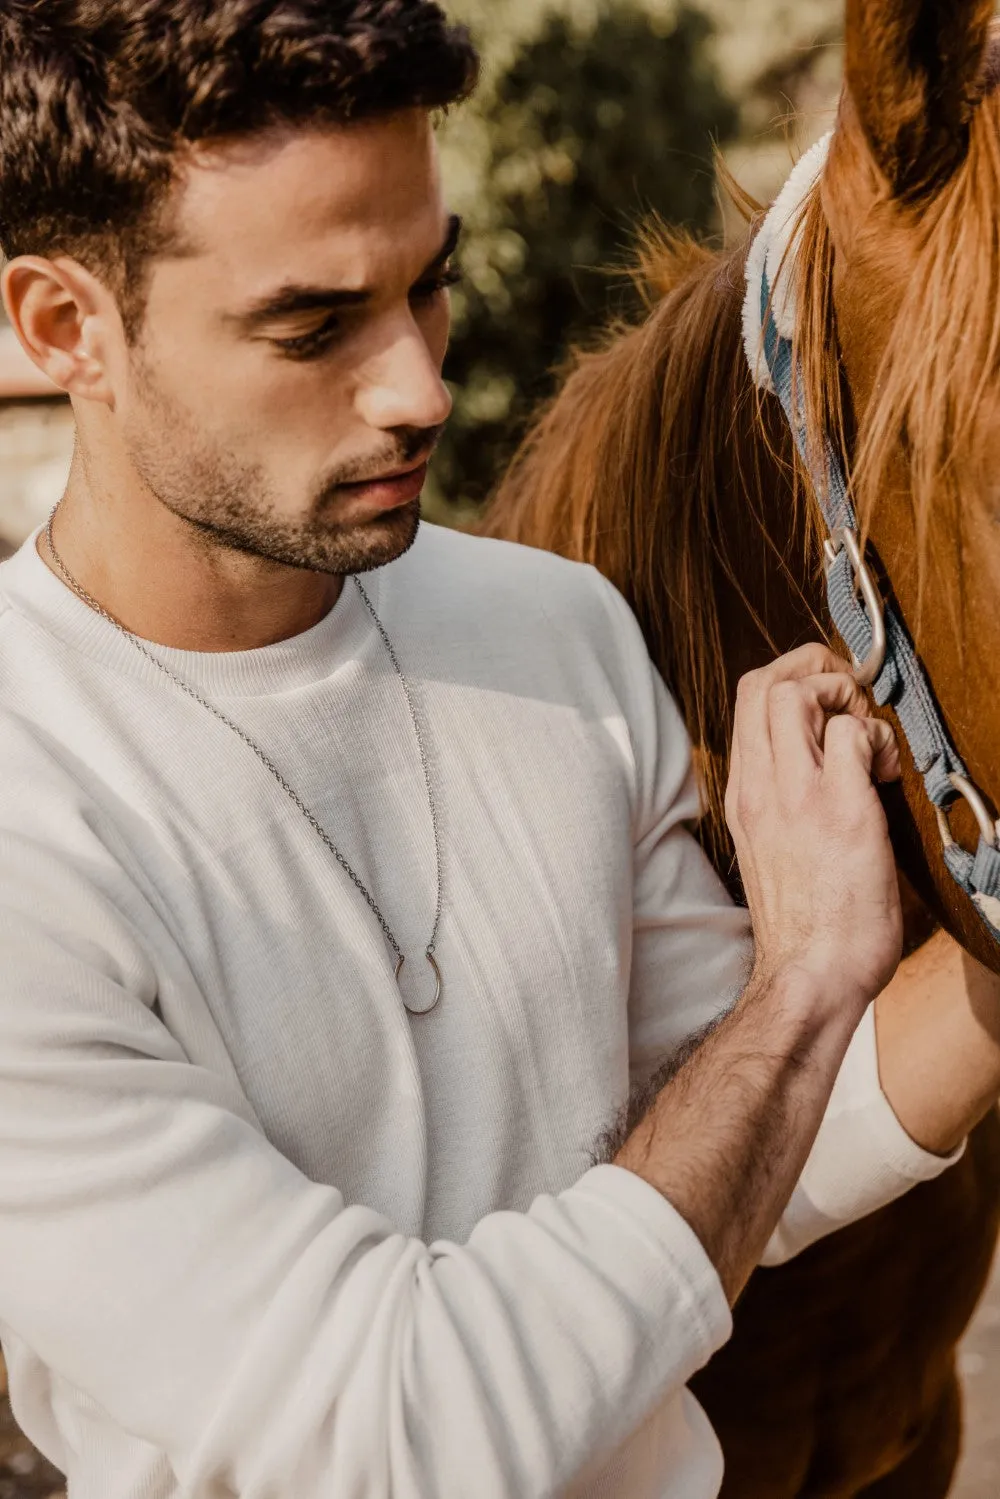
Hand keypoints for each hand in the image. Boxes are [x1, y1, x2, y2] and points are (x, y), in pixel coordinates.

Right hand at [725, 644, 902, 1012]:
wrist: (811, 975)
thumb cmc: (803, 926)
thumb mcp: (772, 849)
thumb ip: (783, 802)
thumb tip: (817, 767)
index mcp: (744, 795)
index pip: (746, 702)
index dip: (791, 680)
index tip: (827, 702)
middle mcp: (758, 787)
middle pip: (761, 682)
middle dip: (811, 667)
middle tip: (847, 697)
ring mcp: (794, 796)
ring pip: (791, 692)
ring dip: (838, 694)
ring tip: (863, 733)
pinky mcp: (839, 810)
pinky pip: (850, 735)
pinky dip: (874, 736)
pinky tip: (885, 771)